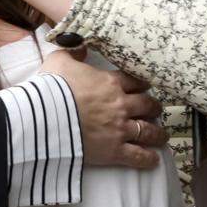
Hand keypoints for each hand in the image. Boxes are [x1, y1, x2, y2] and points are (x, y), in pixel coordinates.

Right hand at [48, 56, 166, 169]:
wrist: (45, 115)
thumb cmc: (52, 87)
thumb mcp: (59, 61)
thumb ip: (72, 53)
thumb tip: (79, 46)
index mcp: (110, 83)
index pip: (134, 82)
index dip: (140, 84)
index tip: (142, 87)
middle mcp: (121, 105)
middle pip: (147, 105)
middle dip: (153, 107)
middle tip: (153, 109)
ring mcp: (120, 129)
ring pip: (148, 131)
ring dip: (157, 134)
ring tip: (161, 136)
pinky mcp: (114, 150)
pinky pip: (138, 156)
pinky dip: (148, 159)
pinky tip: (153, 160)